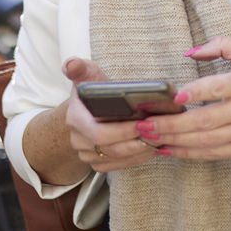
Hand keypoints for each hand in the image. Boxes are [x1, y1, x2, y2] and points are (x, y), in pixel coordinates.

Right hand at [61, 57, 158, 172]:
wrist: (87, 109)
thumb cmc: (92, 90)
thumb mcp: (86, 74)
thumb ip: (79, 68)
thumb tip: (70, 64)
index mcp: (75, 118)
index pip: (99, 132)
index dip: (122, 131)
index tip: (144, 123)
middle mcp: (78, 140)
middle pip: (111, 148)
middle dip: (137, 142)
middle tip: (159, 132)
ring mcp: (86, 154)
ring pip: (117, 159)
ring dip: (141, 151)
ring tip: (160, 138)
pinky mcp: (97, 162)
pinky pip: (118, 166)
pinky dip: (137, 158)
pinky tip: (151, 148)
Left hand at [137, 36, 230, 159]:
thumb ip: (223, 44)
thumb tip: (190, 52)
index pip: (220, 87)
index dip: (197, 92)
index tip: (174, 95)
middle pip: (206, 120)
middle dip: (172, 124)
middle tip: (145, 124)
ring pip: (206, 140)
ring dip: (175, 140)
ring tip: (149, 137)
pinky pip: (213, 153)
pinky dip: (189, 153)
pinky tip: (169, 150)